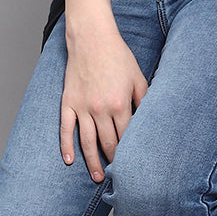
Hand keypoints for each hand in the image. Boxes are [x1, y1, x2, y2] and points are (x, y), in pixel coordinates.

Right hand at [60, 24, 148, 180]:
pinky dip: (66, 146)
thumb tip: (150, 121)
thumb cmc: (117, 56)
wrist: (91, 38)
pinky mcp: (68, 102)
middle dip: (114, 161)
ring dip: (93, 162)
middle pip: (108, 143)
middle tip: (118, 177)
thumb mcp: (138, 77)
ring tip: (98, 177)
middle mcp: (101, 109)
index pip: (127, 137)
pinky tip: (69, 160)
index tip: (134, 166)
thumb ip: (144, 100)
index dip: (130, 153)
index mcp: (120, 104)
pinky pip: (66, 129)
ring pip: (87, 142)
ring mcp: (82, 107)